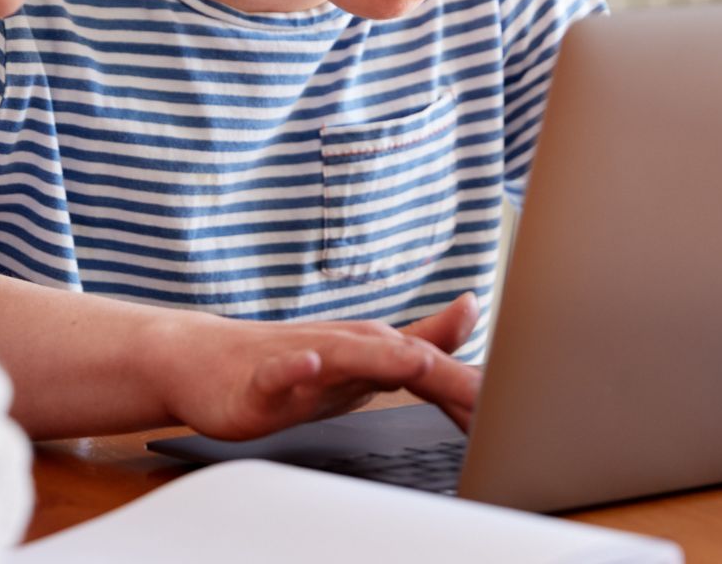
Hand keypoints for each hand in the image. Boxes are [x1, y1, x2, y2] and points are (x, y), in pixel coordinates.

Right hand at [144, 293, 483, 440]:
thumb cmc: (286, 359)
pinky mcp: (259, 380)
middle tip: (491, 401)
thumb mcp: (363, 353)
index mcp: (372, 346)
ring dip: (380, 357)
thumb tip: (473, 308)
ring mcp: (301, 359)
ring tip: (414, 364)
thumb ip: (420, 335)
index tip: (519, 413)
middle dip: (448, 378)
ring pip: (345, 355)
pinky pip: (276, 374)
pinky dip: (294, 368)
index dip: (475, 390)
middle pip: (401, 357)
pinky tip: (308, 365)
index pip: (435, 366)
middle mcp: (344, 345)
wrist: (202, 360)